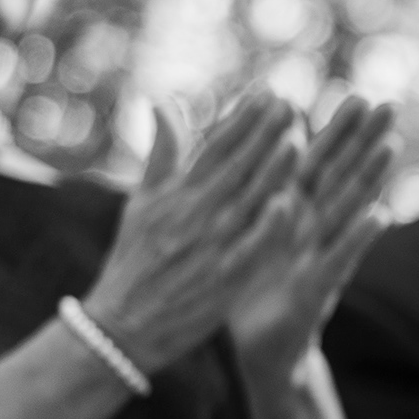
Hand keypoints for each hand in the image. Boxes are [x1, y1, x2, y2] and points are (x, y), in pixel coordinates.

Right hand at [87, 92, 304, 372]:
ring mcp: (209, 247)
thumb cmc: (135, 259)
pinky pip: (248, 250)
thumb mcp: (142, 202)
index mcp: (177, 194)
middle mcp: (194, 215)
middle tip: (290, 105)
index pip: (216, 148)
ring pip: (245, 202)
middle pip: (235, 168)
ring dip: (270, 171)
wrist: (124, 325)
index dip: (243, 119)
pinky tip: (287, 205)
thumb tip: (160, 100)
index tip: (269, 93)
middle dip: (262, 135)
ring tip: (295, 140)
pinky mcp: (222, 280)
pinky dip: (265, 228)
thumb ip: (160, 153)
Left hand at [226, 95, 399, 377]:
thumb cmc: (248, 290)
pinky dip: (358, 238)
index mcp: (287, 212)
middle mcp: (311, 230)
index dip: (336, 131)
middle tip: (389, 104)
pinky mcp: (316, 289)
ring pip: (347, 209)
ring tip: (392, 144)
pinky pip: (338, 259)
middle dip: (363, 141)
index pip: (315, 162)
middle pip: (340, 176)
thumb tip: (244, 152)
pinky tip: (380, 216)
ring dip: (370, 177)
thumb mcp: (241, 234)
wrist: (256, 351)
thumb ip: (243, 190)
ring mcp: (318, 257)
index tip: (357, 94)